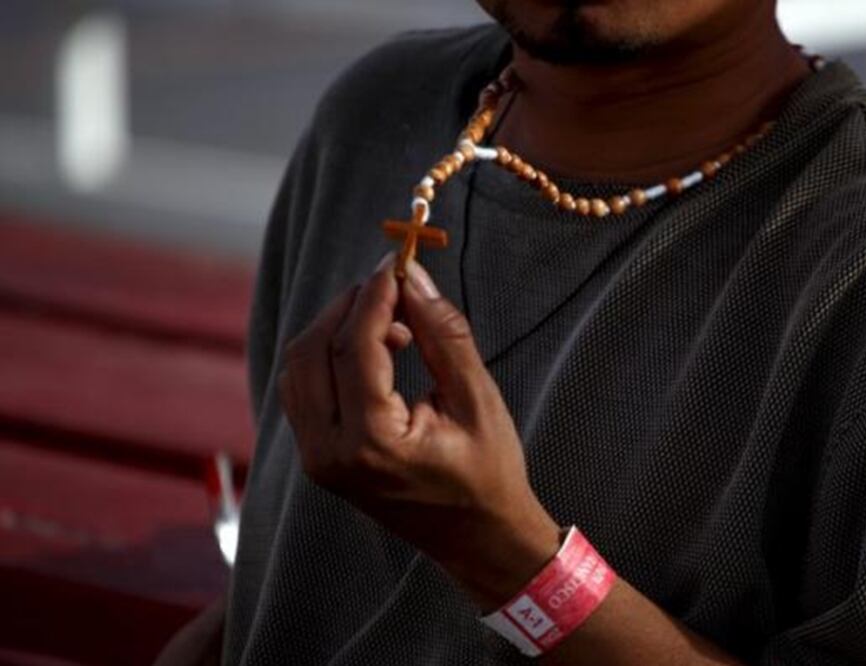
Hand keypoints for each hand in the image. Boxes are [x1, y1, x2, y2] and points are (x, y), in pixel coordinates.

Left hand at [277, 252, 560, 608]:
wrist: (479, 540)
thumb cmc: (489, 473)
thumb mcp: (476, 399)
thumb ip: (443, 334)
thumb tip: (412, 278)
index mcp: (372, 444)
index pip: (354, 347)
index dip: (374, 296)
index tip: (397, 262)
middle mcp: (330, 455)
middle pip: (312, 351)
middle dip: (350, 307)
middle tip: (395, 286)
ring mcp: (317, 460)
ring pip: (299, 368)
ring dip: (335, 330)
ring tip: (393, 323)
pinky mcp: (317, 459)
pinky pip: (303, 390)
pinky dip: (329, 356)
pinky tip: (375, 350)